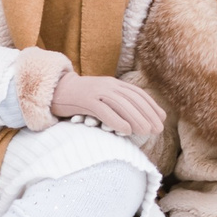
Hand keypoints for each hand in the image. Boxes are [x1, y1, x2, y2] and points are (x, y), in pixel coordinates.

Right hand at [49, 73, 165, 138]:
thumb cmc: (80, 98)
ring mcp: (97, 91)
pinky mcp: (85, 100)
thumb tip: (135, 119)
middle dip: (148, 114)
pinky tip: (126, 131)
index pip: (138, 94)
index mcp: (114, 84)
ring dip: (136, 119)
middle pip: (133, 99)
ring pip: (121, 104)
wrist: (55, 90)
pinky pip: (104, 111)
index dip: (152, 106)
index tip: (162, 119)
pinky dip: (116, 121)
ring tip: (146, 132)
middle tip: (158, 130)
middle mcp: (108, 85)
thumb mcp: (101, 97)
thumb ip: (116, 103)